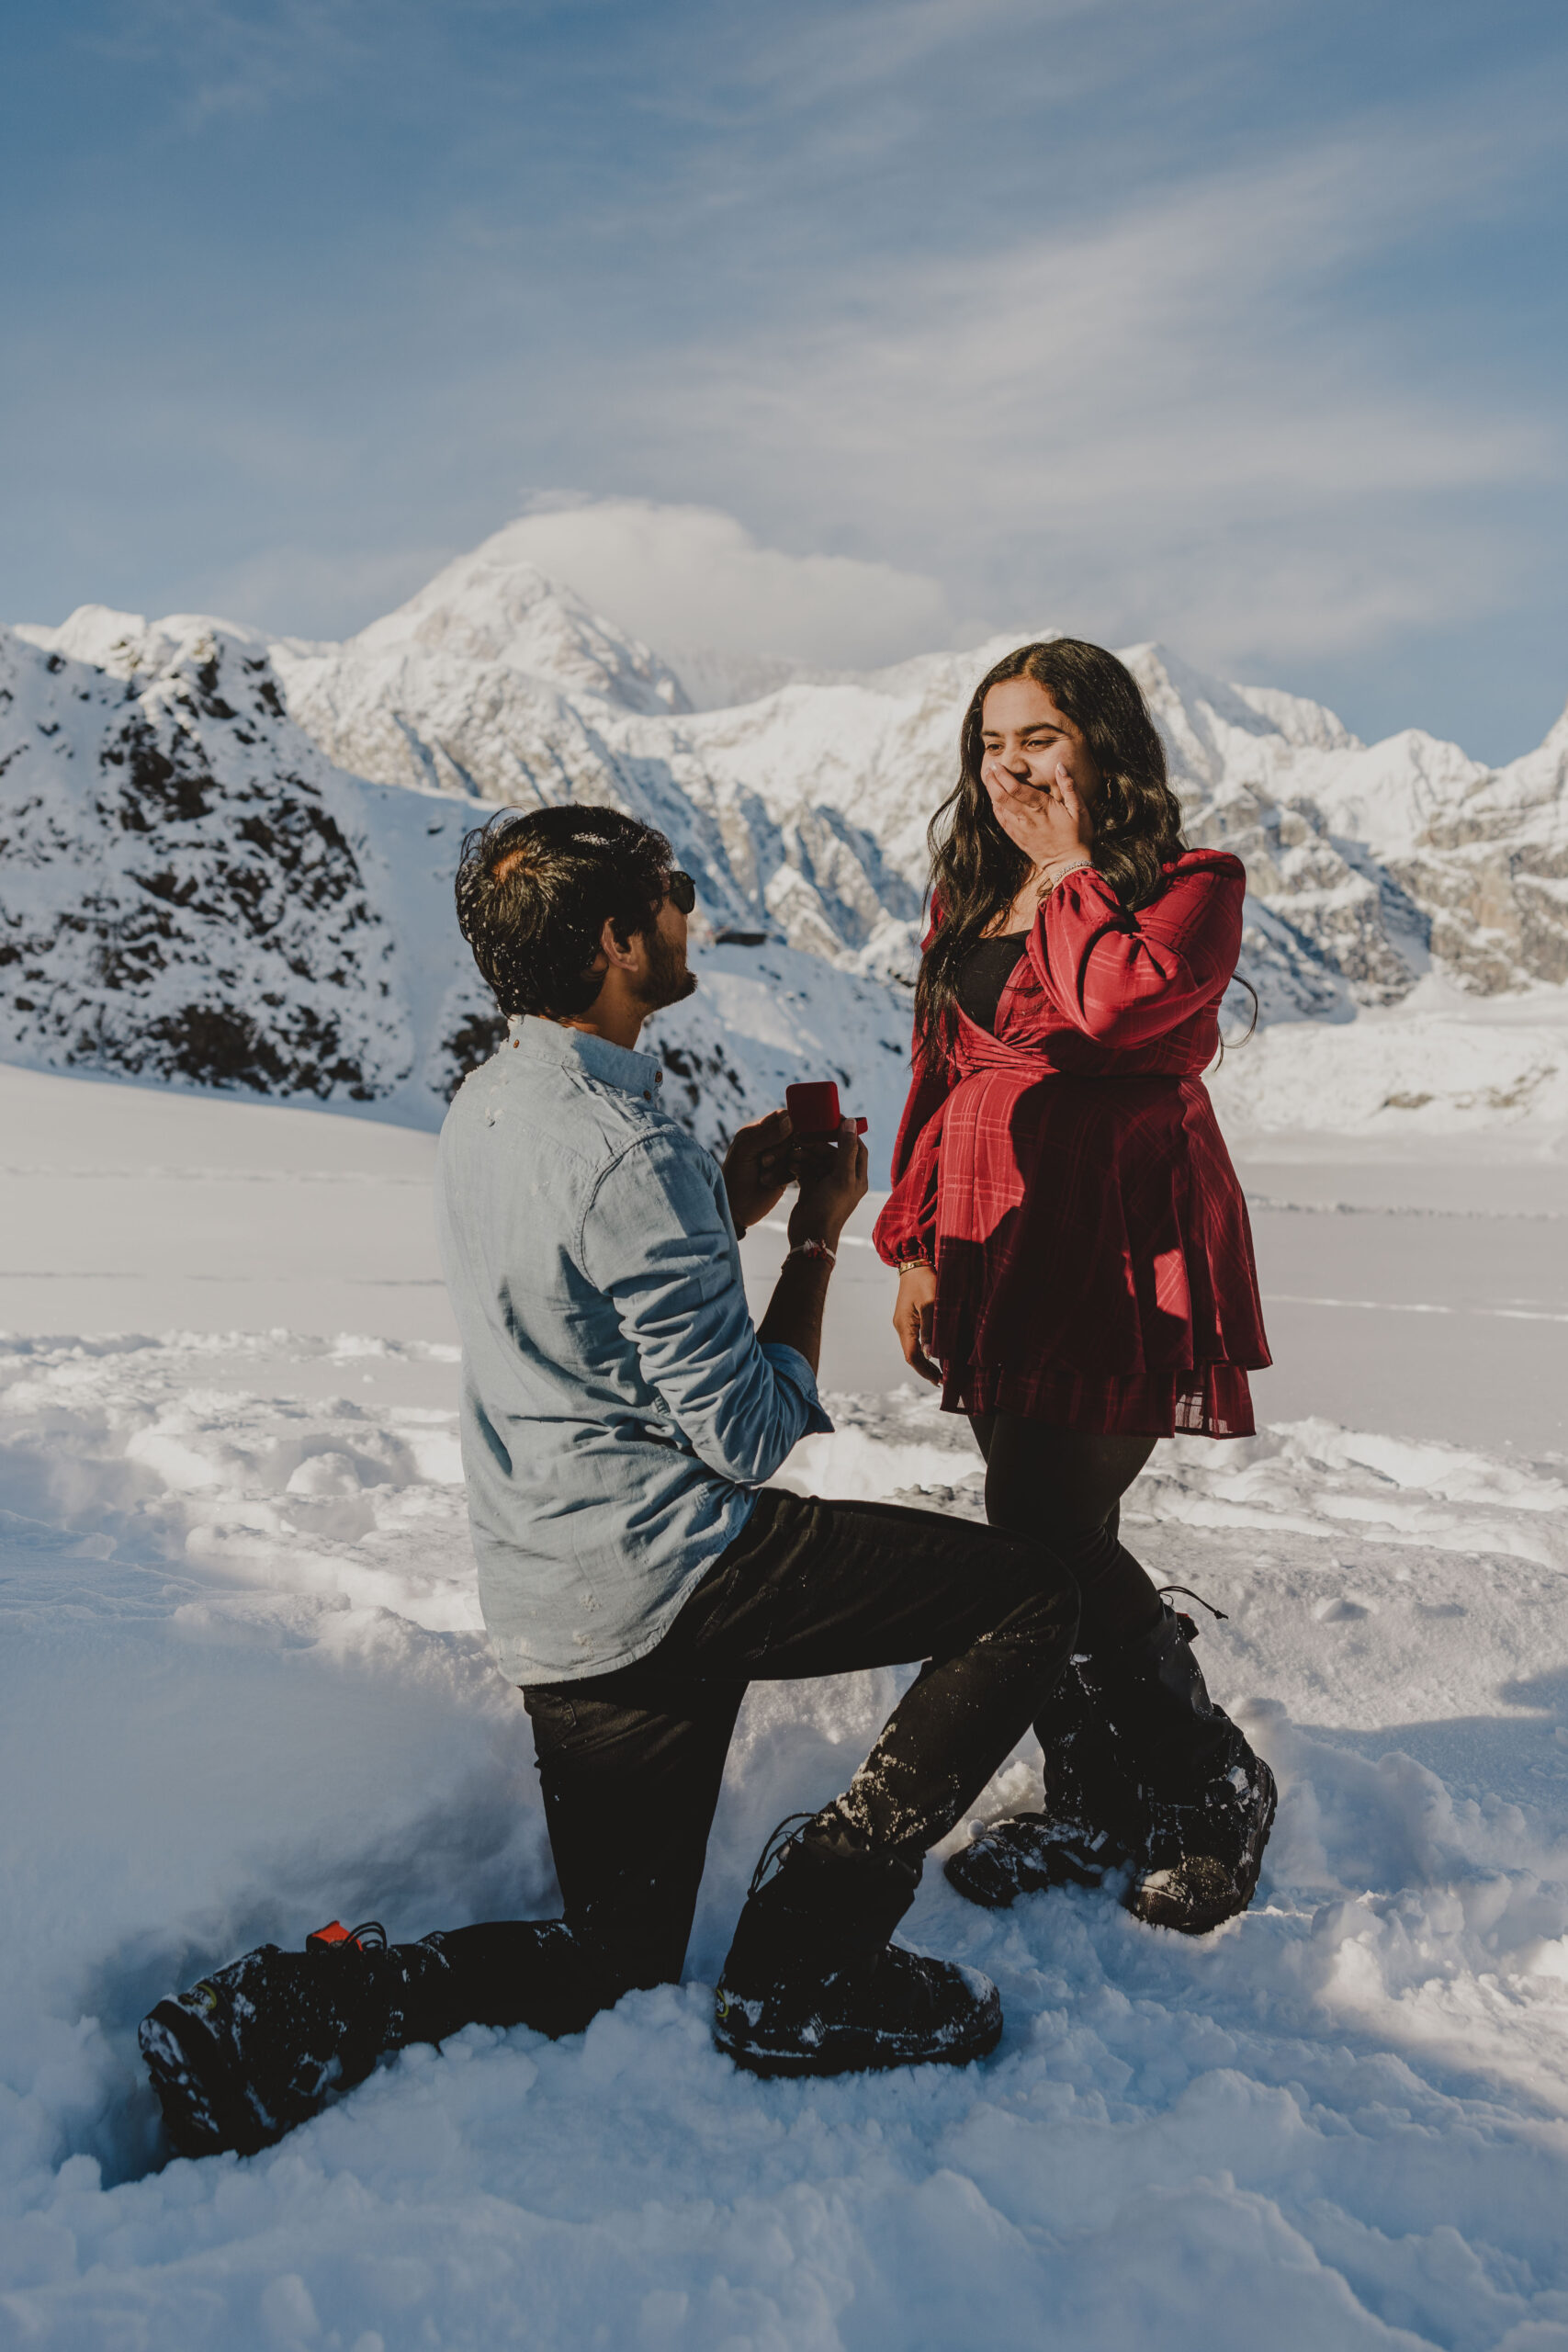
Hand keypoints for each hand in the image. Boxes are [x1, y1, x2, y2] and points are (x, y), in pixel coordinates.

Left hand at [722, 1106, 793, 1233]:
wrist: (735, 1209)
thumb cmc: (734, 1177)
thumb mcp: (745, 1152)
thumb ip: (768, 1135)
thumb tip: (791, 1120)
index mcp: (756, 1131)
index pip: (781, 1117)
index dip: (789, 1122)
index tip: (790, 1133)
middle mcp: (770, 1142)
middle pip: (792, 1134)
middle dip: (780, 1149)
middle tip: (764, 1162)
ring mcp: (779, 1158)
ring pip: (796, 1152)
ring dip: (780, 1165)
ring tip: (762, 1175)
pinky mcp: (786, 1174)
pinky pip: (796, 1168)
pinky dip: (783, 1175)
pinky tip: (767, 1183)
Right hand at [789, 1119, 867, 1248]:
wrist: (809, 1236)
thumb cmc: (829, 1208)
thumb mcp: (840, 1177)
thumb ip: (846, 1149)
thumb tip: (851, 1122)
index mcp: (857, 1177)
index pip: (856, 1147)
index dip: (846, 1132)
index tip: (831, 1120)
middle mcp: (844, 1179)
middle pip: (833, 1152)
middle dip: (818, 1144)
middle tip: (802, 1137)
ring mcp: (827, 1184)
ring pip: (817, 1160)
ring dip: (806, 1154)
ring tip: (793, 1153)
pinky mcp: (812, 1188)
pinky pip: (806, 1170)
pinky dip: (799, 1165)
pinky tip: (790, 1163)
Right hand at [892, 1262, 939, 1385]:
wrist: (915, 1262)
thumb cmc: (925, 1280)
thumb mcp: (930, 1303)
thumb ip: (930, 1328)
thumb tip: (930, 1353)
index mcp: (904, 1325)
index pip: (912, 1356)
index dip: (924, 1370)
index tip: (939, 1380)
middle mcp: (901, 1326)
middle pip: (911, 1355)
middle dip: (926, 1370)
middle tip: (942, 1380)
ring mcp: (904, 1322)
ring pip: (912, 1348)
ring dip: (925, 1361)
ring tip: (940, 1372)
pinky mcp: (909, 1317)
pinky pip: (915, 1339)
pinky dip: (925, 1350)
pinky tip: (935, 1353)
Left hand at [980, 756, 1092, 875]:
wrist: (1070, 866)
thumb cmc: (1078, 837)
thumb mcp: (1080, 810)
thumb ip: (1069, 787)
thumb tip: (1060, 766)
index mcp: (1042, 807)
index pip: (1016, 788)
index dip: (1003, 775)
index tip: (996, 764)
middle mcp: (1027, 818)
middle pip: (1001, 796)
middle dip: (992, 780)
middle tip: (989, 767)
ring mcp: (1020, 829)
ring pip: (999, 808)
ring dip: (991, 792)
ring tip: (989, 778)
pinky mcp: (1017, 838)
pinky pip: (1001, 821)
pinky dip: (995, 808)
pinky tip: (994, 799)